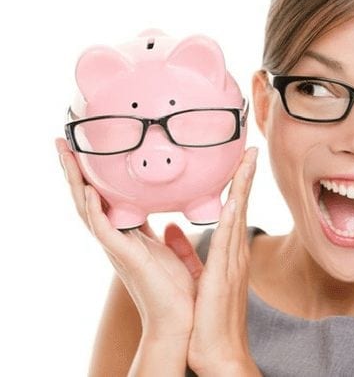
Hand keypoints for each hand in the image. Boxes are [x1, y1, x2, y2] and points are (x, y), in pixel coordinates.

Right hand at [55, 138, 197, 340]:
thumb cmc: (176, 287)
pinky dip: (95, 211)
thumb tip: (168, 220)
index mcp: (127, 235)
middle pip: (87, 199)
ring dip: (76, 183)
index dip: (92, 176)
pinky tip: (90, 193)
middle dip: (75, 172)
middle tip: (63, 143)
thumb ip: (163, 234)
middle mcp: (116, 239)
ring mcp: (117, 248)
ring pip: (88, 210)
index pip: (103, 199)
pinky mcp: (125, 258)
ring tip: (66, 156)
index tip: (85, 150)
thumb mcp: (167, 250)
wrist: (180, 319)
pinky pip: (105, 231)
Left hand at [184, 147, 260, 375]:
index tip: (239, 160)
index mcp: (227, 255)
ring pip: (237, 218)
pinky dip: (231, 219)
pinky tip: (232, 201)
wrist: (220, 352)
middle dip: (245, 176)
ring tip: (247, 161)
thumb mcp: (196, 278)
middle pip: (240, 207)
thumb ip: (184, 250)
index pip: (231, 211)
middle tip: (250, 149)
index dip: (236, 184)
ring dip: (243, 188)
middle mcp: (234, 255)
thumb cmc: (209, 319)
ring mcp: (233, 265)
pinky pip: (227, 243)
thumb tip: (172, 227)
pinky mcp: (223, 277)